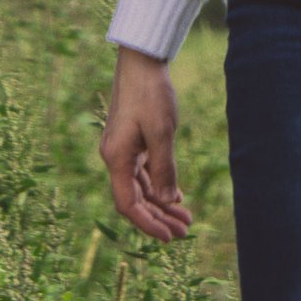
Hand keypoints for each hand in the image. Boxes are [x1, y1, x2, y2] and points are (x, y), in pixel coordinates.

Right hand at [100, 48, 192, 240]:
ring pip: (141, 187)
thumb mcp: (162, 133)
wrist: (141, 62)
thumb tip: (165, 202)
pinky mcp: (131, 141)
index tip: (169, 237)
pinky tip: (175, 195)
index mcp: (117, 158)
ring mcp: (122, 149)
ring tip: (185, 218)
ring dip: (162, 204)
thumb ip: (163, 170)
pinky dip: (159, 186)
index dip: (148, 224)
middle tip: (184, 232)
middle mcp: (115, 157)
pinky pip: (144, 172)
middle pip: (135, 199)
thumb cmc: (150, 94)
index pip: (128, 204)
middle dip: (159, 217)